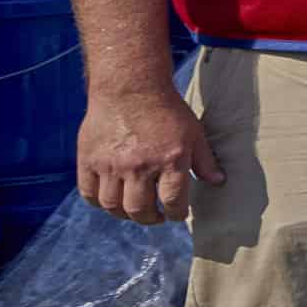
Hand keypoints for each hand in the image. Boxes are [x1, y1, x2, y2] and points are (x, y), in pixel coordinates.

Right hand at [76, 85, 221, 225]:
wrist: (130, 87)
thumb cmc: (166, 110)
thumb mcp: (193, 133)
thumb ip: (205, 160)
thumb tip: (218, 182)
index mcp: (169, 160)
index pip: (173, 202)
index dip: (176, 214)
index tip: (176, 214)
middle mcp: (138, 165)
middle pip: (139, 210)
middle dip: (150, 219)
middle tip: (156, 216)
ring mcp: (110, 164)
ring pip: (113, 205)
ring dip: (124, 214)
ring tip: (135, 209)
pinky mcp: (88, 159)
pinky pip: (89, 193)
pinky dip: (98, 202)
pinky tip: (111, 198)